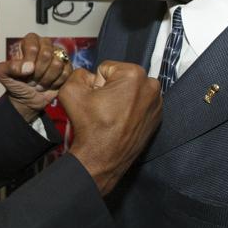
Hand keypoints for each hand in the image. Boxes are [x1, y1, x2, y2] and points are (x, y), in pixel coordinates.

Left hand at [0, 33, 72, 120]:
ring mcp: (58, 56)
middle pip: (47, 54)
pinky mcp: (67, 67)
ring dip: (46, 79)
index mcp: (30, 42)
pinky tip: (48, 85)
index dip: (29, 60)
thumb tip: (28, 67)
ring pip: (58, 64)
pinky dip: (55, 83)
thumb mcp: (3, 75)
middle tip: (31, 79)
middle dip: (38, 72)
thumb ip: (8, 67)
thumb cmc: (16, 83)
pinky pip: (66, 73)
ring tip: (39, 82)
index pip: (33, 45)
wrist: (27, 99)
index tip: (24, 72)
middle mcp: (45, 45)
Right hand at [58, 60, 161, 194]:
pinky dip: (130, 110)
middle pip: (121, 78)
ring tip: (111, 116)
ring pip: (130, 91)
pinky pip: (139, 104)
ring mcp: (157, 103)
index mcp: (134, 75)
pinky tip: (120, 122)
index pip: (106, 68)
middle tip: (102, 108)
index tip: (96, 100)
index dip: (96, 84)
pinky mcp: (157, 117)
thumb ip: (78, 73)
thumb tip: (88, 75)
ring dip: (120, 99)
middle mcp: (151, 86)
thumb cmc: (91, 128)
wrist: (102, 159)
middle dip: (110, 89)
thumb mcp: (70, 91)